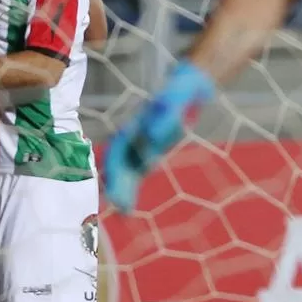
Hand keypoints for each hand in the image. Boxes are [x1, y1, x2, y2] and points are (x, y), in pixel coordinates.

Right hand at [101, 61, 215, 213]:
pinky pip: (137, 174)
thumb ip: (165, 117)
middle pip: (120, 164)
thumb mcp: (176, 100)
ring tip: (122, 213)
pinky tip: (128, 208)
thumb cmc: (180, 91)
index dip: (116, 170)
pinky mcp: (149, 152)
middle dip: (118, 185)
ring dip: (123, 191)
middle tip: (119, 207)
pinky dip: (131, 190)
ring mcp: (139, 145)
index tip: (114, 187)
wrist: (187, 87)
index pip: (120, 151)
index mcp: (135, 126)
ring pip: (126, 172)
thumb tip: (154, 138)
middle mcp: (133, 138)